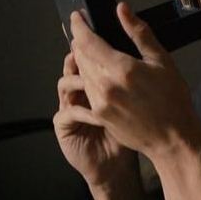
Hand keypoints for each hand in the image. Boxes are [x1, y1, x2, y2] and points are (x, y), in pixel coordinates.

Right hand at [53, 51, 134, 187]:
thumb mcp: (135, 100)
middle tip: (90, 50)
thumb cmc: (129, 132)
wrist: (118, 164)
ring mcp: (70, 108)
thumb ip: (130, 77)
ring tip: (93, 78)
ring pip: (66, 85)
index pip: (89, 57)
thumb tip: (136, 53)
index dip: (91, 45)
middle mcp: (80, 92)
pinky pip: (68, 111)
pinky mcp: (65, 126)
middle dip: (82, 57)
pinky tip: (98, 111)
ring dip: (79, 79)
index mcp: (96, 83)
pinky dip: (83, 109)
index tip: (98, 35)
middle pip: (74, 67)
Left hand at [68, 3, 200, 162]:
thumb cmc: (173, 99)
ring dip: (83, 60)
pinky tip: (99, 76)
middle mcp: (106, 85)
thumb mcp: (162, 60)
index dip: (78, 26)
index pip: (87, 41)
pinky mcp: (99, 115)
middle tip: (84, 32)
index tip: (75, 16)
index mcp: (122, 68)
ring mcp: (100, 102)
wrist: (173, 139)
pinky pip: (87, 90)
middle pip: (81, 56)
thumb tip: (122, 9)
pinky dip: (89, 78)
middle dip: (80, 42)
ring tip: (92, 52)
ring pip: (82, 73)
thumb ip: (139, 32)